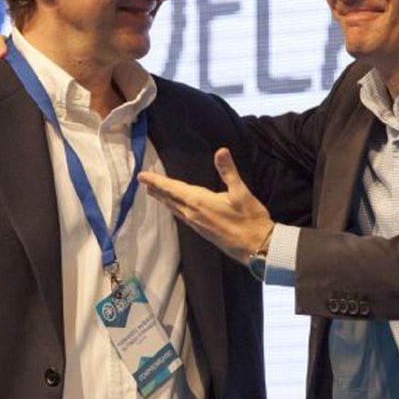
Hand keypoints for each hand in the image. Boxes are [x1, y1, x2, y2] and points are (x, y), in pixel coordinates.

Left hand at [138, 147, 273, 262]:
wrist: (256, 247)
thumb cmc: (250, 219)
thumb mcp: (241, 193)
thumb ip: (228, 172)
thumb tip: (221, 151)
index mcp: (200, 202)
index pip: (173, 188)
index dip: (157, 181)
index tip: (142, 177)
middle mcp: (193, 214)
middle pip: (170, 199)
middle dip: (156, 189)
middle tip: (143, 182)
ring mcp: (197, 224)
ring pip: (174, 208)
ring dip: (163, 199)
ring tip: (153, 193)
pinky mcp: (202, 231)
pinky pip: (181, 216)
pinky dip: (174, 208)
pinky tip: (175, 208)